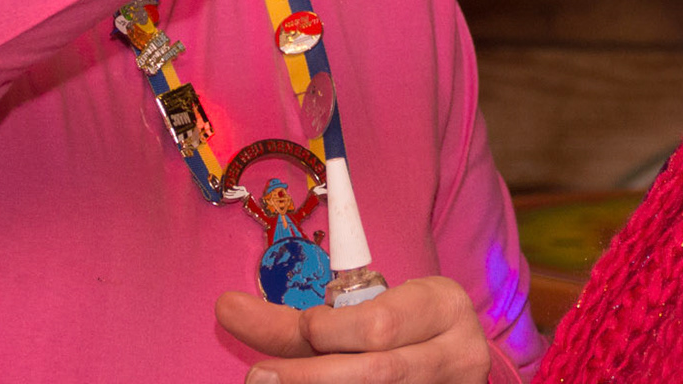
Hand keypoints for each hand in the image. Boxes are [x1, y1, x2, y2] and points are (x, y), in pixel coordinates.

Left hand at [217, 277, 490, 382]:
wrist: (449, 360)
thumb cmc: (399, 329)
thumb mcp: (365, 311)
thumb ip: (298, 319)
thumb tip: (225, 307)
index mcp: (444, 305)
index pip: (378, 324)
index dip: (327, 332)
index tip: (298, 331)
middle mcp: (457, 356)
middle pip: (377, 373)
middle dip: (308, 377)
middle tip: (257, 376)